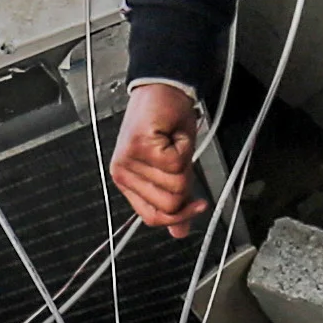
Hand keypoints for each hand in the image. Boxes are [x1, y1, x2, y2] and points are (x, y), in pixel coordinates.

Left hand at [109, 81, 211, 239]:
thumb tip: (180, 233)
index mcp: (128, 183)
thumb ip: (175, 201)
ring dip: (185, 161)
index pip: (153, 218)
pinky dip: (184, 147)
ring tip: (173, 143)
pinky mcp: (140, 147)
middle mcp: (123, 174)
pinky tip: (173, 134)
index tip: (199, 205)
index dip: (179, 216)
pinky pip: (176, 164)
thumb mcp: (174, 169)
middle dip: (186, 181)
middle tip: (178, 157)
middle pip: (169, 205)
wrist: (163, 89)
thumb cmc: (167, 124)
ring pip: (175, 184)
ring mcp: (129, 161)